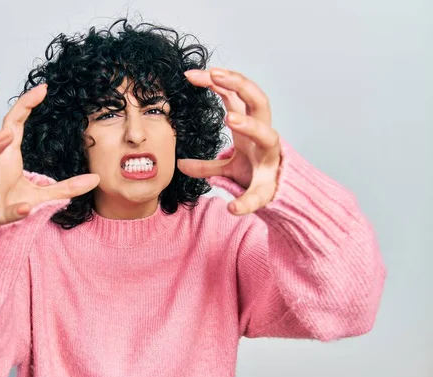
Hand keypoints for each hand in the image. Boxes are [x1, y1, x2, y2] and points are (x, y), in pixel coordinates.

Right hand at [0, 78, 99, 226]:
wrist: (2, 234)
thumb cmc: (16, 205)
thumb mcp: (47, 194)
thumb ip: (69, 186)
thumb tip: (96, 178)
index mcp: (5, 156)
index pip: (11, 122)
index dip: (25, 104)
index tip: (43, 87)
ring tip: (6, 135)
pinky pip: (0, 211)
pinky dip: (13, 210)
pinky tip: (26, 208)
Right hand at [177, 68, 281, 215]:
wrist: (270, 171)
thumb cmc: (262, 182)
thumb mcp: (254, 195)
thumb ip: (243, 202)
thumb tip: (229, 210)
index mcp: (268, 147)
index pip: (263, 132)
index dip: (249, 125)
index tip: (229, 120)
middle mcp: (263, 127)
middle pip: (258, 99)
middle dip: (239, 86)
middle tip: (215, 78)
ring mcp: (254, 117)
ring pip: (244, 90)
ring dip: (225, 79)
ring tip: (199, 74)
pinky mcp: (243, 113)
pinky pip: (233, 92)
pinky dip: (218, 82)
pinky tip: (200, 76)